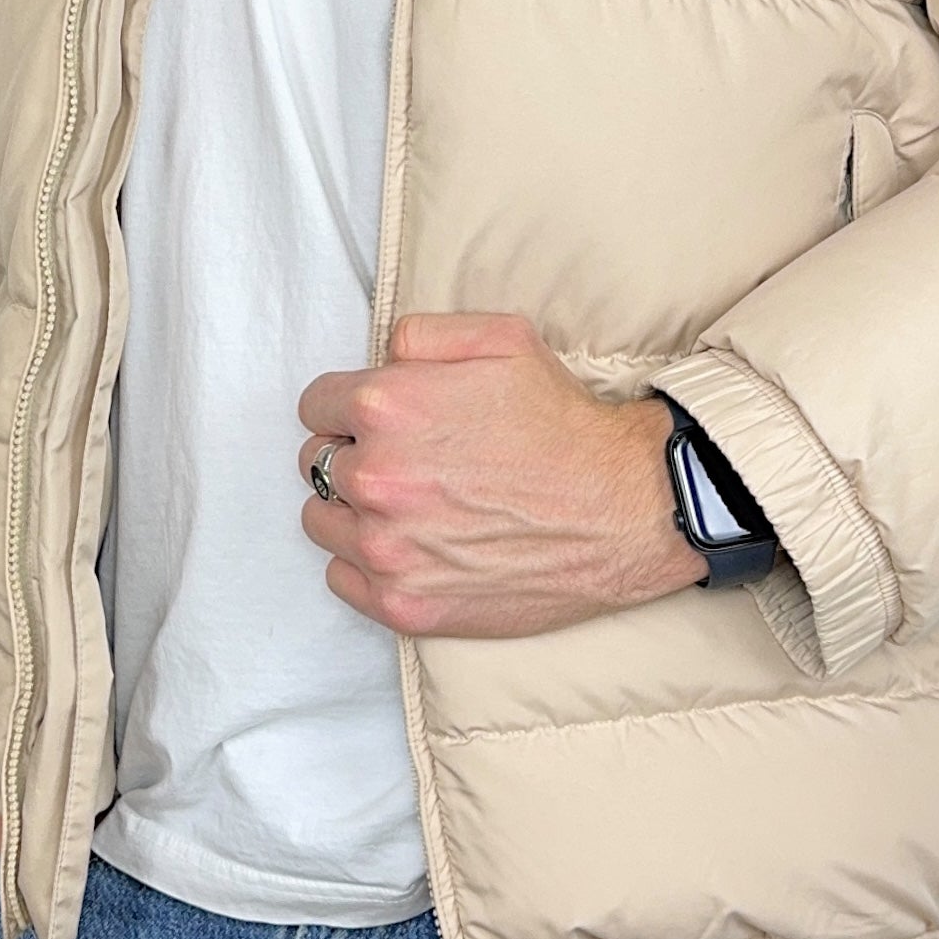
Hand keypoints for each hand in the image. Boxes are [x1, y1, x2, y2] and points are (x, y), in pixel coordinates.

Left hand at [295, 311, 707, 638]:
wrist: (623, 508)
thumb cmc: (564, 423)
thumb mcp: (502, 338)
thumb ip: (422, 334)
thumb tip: (381, 356)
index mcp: (386, 407)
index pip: (316, 405)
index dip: (348, 407)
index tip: (380, 420)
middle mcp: (375, 479)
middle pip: (316, 463)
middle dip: (353, 455)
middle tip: (408, 460)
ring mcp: (387, 549)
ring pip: (322, 522)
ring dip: (353, 511)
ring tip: (409, 505)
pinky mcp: (406, 603)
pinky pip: (341, 579)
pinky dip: (365, 563)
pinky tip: (412, 545)